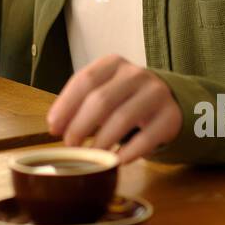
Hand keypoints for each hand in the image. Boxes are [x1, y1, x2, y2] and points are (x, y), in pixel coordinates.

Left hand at [45, 54, 181, 163]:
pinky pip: (147, 137)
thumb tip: (55, 126)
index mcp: (114, 64)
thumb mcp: (104, 91)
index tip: (53, 128)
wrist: (168, 101)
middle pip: (101, 100)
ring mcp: (156, 93)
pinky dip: (128, 152)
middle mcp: (136, 74)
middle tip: (70, 146)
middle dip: (80, 126)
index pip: (85, 80)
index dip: (65, 105)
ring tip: (91, 157)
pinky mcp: (171, 116)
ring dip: (102, 141)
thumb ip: (81, 103)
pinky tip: (117, 161)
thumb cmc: (125, 98)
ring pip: (123, 118)